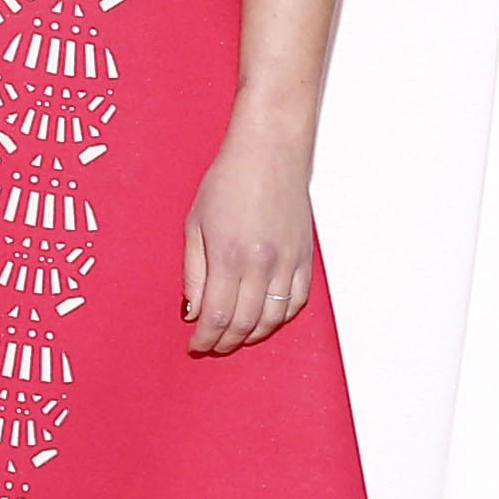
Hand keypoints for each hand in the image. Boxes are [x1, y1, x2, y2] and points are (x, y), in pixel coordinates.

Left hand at [183, 106, 314, 352]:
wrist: (269, 152)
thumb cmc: (228, 181)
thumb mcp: (195, 223)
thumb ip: (193, 272)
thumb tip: (193, 310)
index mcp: (228, 255)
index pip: (217, 315)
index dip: (205, 338)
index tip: (196, 345)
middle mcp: (261, 263)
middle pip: (245, 323)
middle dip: (225, 341)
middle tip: (212, 345)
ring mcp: (287, 262)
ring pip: (274, 319)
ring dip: (253, 335)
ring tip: (236, 336)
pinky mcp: (305, 257)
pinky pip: (297, 302)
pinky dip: (280, 318)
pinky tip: (265, 319)